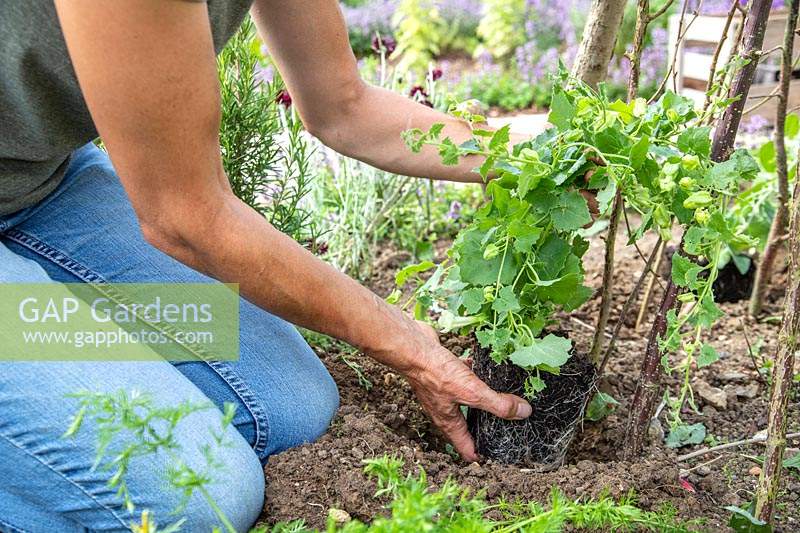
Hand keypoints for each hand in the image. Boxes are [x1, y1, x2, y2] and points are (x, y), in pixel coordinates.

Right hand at [401, 321, 531, 461]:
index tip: (500, 453)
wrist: (414, 348)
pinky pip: (462, 376)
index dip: (482, 454)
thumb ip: (498, 404)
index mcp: (449, 422)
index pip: (466, 449)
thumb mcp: (472, 392)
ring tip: (501, 396)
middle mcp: (444, 409)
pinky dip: (474, 374)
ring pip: (465, 400)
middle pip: (467, 425)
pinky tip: (486, 365)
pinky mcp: (443, 372)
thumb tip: (524, 412)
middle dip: (486, 426)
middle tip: (506, 425)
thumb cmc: (435, 372)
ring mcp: (443, 390)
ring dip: (481, 398)